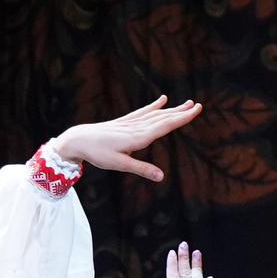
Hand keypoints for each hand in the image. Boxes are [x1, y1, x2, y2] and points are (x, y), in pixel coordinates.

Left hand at [52, 96, 203, 183]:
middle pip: (163, 118)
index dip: (181, 119)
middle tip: (197, 105)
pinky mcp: (124, 122)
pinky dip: (154, 106)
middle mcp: (136, 127)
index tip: (195, 111)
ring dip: (172, 109)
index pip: (165, 126)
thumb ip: (142, 169)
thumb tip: (162, 177)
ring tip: (186, 104)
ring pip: (155, 114)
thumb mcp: (120, 165)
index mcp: (138, 137)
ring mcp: (130, 123)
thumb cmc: (98, 154)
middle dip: (181, 112)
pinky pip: (143, 112)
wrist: (78, 139)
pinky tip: (162, 100)